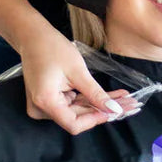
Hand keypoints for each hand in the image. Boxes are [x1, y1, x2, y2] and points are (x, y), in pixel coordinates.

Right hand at [18, 23, 138, 132]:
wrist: (33, 37)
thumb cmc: (52, 48)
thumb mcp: (77, 71)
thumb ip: (95, 93)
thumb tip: (114, 110)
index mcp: (45, 103)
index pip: (74, 124)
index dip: (96, 119)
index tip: (115, 111)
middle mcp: (41, 109)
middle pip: (77, 118)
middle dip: (102, 110)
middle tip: (128, 104)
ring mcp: (43, 105)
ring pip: (77, 111)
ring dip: (98, 104)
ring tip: (123, 98)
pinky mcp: (48, 100)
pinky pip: (71, 103)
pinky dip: (89, 99)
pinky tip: (110, 95)